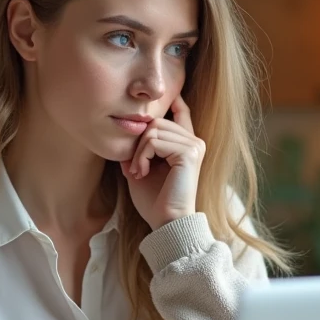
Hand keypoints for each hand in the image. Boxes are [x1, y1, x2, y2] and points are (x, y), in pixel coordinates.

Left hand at [121, 95, 205, 229]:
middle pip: (156, 121)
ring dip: (138, 152)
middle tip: (134, 169)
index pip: (182, 113)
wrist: (166, 222)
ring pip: (153, 130)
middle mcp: (194, 142)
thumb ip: (137, 149)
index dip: (174, 102)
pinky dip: (142, 156)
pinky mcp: (189, 152)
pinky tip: (142, 173)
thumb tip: (125, 130)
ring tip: (138, 172)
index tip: (169, 96)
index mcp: (186, 145)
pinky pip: (154, 141)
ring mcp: (194, 146)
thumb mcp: (140, 169)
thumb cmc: (154, 201)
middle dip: (138, 143)